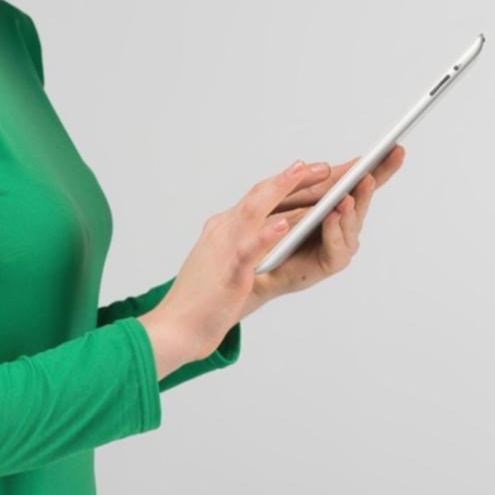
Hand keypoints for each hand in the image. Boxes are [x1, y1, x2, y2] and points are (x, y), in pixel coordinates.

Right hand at [149, 158, 335, 359]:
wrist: (174, 328)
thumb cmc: (198, 300)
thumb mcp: (219, 261)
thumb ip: (236, 242)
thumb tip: (263, 230)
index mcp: (221, 229)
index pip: (255, 198)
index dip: (281, 181)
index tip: (304, 168)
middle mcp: (222, 232)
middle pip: (258, 196)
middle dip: (290, 178)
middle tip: (320, 165)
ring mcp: (224, 250)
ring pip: (253, 212)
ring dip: (280, 190)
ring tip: (303, 172)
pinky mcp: (228, 274)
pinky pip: (248, 251)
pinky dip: (266, 236)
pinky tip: (284, 225)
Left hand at [248, 144, 405, 305]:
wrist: (256, 261)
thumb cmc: (273, 228)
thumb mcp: (289, 196)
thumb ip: (307, 183)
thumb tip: (327, 169)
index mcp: (338, 199)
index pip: (363, 179)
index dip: (381, 165)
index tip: (395, 147)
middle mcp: (345, 219)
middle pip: (363, 198)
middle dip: (371, 182)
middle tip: (369, 172)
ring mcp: (341, 240)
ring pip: (352, 221)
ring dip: (351, 207)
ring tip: (346, 196)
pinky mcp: (331, 261)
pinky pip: (337, 245)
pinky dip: (334, 230)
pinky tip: (331, 216)